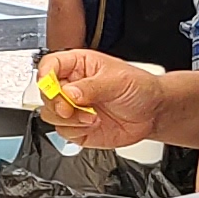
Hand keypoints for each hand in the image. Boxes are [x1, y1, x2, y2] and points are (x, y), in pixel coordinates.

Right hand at [33, 50, 158, 146]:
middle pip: (46, 93)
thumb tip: (69, 93)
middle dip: (58, 103)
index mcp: (78, 65)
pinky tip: (93, 124)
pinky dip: (76, 131)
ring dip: (69, 119)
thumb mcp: (118, 80)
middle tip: (73, 106)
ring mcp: (73, 108)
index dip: (46, 76)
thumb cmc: (139, 88)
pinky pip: (62, 132)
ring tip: (91, 116)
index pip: (50, 66)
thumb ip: (91, 86)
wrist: (152, 113)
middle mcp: (71, 86)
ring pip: (50, 115)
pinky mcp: (76, 127)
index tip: (51, 87)